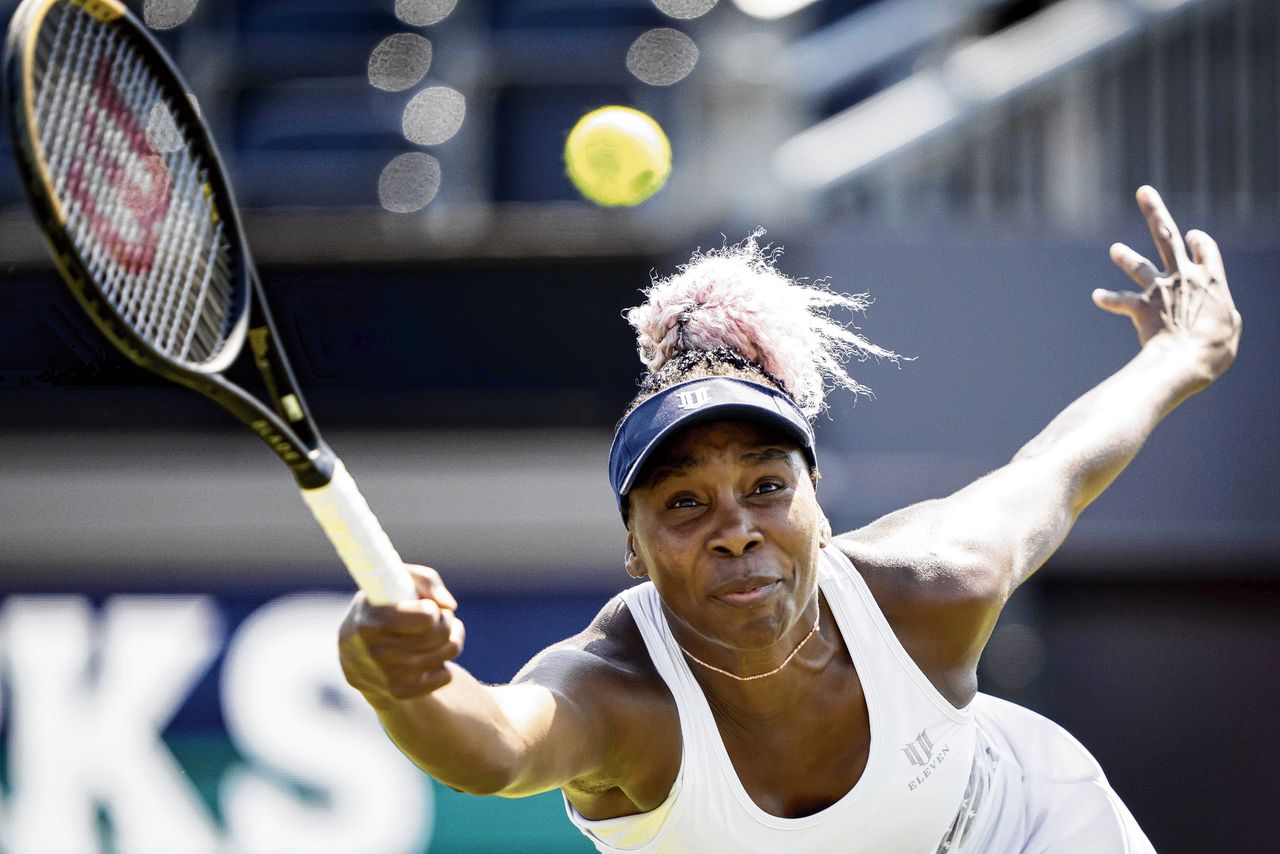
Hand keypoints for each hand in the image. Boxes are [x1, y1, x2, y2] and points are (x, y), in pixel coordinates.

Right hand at [339, 565, 464, 703]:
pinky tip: (432, 656)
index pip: (425, 618)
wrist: (355, 656)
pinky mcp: (400, 693)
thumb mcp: (396, 582)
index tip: (427, 608)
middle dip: (446, 621)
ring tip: (440, 633)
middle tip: (439, 618)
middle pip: (440, 634)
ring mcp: (387, 676)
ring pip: (448, 652)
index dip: (432, 610)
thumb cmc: (383, 609)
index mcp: (369, 622)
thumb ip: (426, 581)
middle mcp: (376, 652)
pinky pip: (446, 676)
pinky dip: (445, 664)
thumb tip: (449, 605)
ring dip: (452, 639)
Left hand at [1094, 186, 1240, 382]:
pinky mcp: (1141, 307)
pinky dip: (1109, 298)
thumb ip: (1220, 311)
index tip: (1192, 236)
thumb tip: (1217, 313)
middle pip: (1167, 236)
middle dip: (1154, 211)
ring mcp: (1159, 289)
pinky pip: (1121, 301)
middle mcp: (1183, 276)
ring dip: (1126, 256)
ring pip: (1139, 265)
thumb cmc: (1214, 348)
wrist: (1186, 359)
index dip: (1198, 240)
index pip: (1205, 247)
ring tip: (1115, 249)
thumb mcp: (1229, 326)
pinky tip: (1097, 295)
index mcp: (1211, 278)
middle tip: (1143, 191)